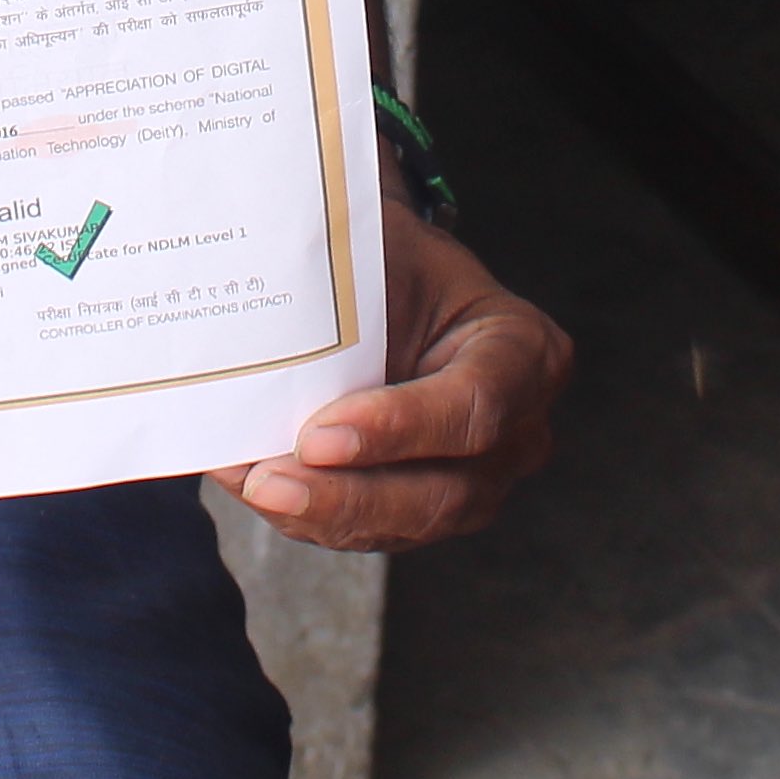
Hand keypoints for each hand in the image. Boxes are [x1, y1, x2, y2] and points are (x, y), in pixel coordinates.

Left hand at [213, 187, 571, 550]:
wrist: (389, 278)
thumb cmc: (388, 256)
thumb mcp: (378, 250)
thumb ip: (343, 294)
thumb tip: (256, 333)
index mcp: (525, 352)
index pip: (474, 405)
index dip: (400, 429)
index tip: (318, 436)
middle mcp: (517, 430)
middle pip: (445, 489)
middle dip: (350, 494)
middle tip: (270, 482)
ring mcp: (478, 479)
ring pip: (407, 523)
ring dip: (323, 514)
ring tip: (255, 488)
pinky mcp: (427, 506)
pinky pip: (374, 528)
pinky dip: (311, 515)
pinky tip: (255, 486)